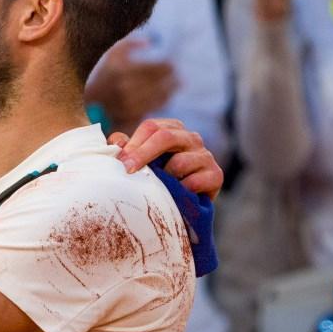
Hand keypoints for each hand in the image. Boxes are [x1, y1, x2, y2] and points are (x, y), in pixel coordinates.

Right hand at [83, 38, 177, 132]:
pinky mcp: (132, 115)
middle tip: (177, 74)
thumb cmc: (105, 74)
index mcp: (122, 70)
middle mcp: (126, 88)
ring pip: (161, 96)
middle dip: (173, 77)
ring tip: (177, 84)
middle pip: (161, 82)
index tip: (172, 63)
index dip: (168, 65)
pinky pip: (155, 107)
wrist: (91, 102)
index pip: (156, 67)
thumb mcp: (112, 54)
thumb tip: (150, 42)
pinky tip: (167, 95)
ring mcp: (129, 103)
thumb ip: (130, 43)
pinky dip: (164, 100)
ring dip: (172, 89)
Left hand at [108, 118, 223, 199]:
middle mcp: (191, 138)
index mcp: (172, 129)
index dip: (134, 143)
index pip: (151, 127)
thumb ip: (126, 148)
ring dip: (164, 177)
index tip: (121, 162)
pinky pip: (194, 182)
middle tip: (129, 170)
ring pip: (179, 162)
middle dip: (143, 154)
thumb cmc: (159, 177)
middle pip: (165, 136)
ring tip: (159, 188)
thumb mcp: (140, 160)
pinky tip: (177, 196)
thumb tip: (116, 142)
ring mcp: (205, 155)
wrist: (184, 204)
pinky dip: (181, 190)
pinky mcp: (216, 175)